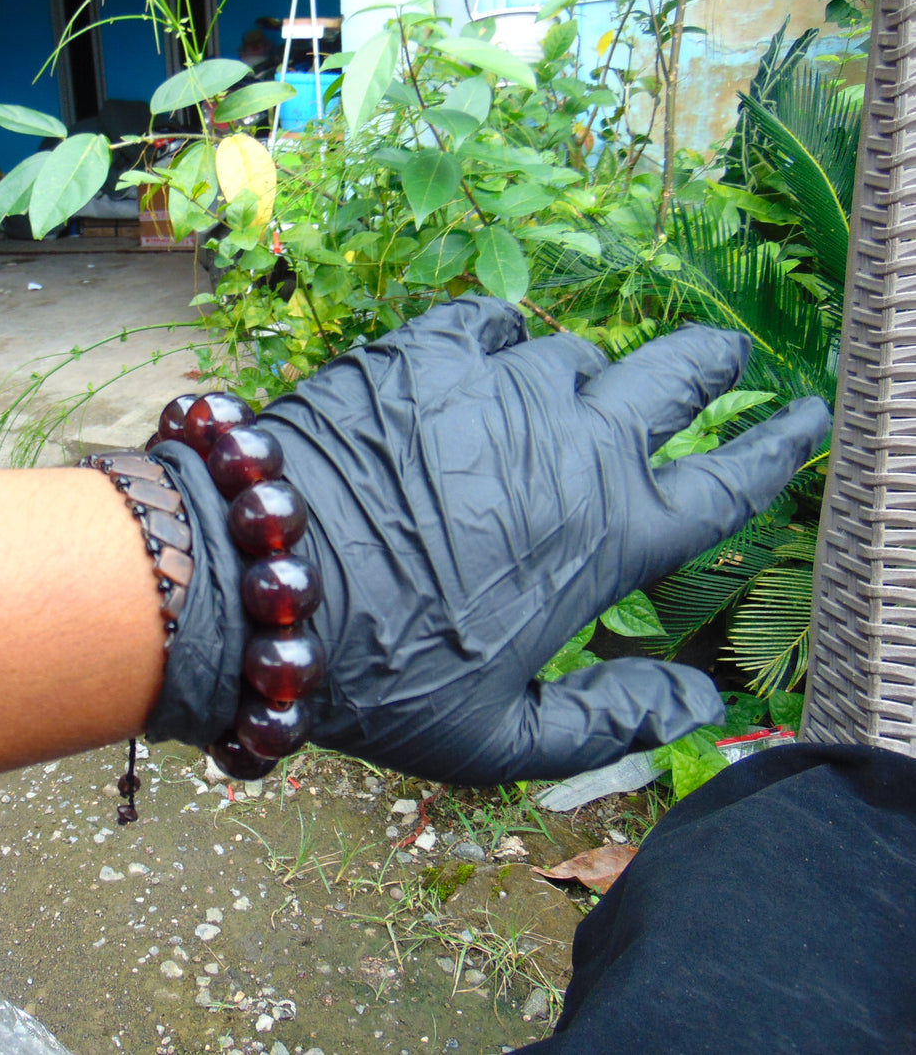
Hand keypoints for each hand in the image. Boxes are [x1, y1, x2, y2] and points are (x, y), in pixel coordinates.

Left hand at [151, 296, 830, 783]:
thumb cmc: (380, 679)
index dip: (777, 445)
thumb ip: (612, 721)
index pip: (732, 482)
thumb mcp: (502, 739)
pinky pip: (489, 322)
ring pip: (576, 353)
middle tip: (721, 357)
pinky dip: (498, 339)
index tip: (803, 414)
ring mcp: (499, 388)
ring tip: (555, 402)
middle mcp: (573, 445)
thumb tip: (697, 708)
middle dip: (711, 362)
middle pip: (678, 376)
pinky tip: (479, 363)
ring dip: (578, 377)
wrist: (258, 588)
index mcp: (609, 538)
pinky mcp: (421, 352)